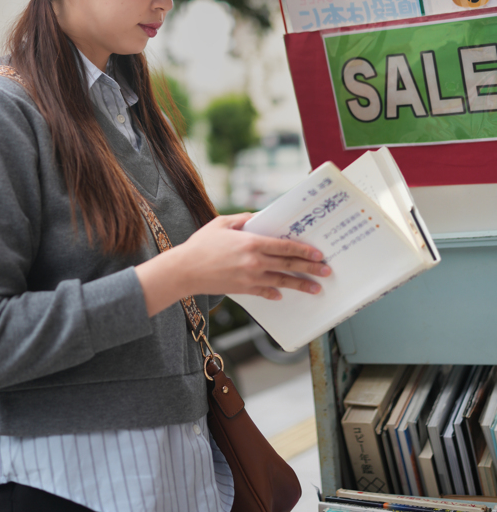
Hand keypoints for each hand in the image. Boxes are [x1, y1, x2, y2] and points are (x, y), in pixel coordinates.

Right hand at [134, 212, 330, 317]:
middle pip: (289, 265)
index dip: (304, 250)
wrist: (184, 270)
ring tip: (316, 288)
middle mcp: (254, 261)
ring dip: (301, 285)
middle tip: (327, 271)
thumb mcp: (222, 223)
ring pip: (282, 281)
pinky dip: (275, 292)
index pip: (285, 246)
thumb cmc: (201, 244)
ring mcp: (250, 278)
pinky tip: (283, 294)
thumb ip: (243, 219)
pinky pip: (265, 292)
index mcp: (251, 242)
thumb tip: (260, 217)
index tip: (318, 253)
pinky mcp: (243, 290)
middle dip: (310, 269)